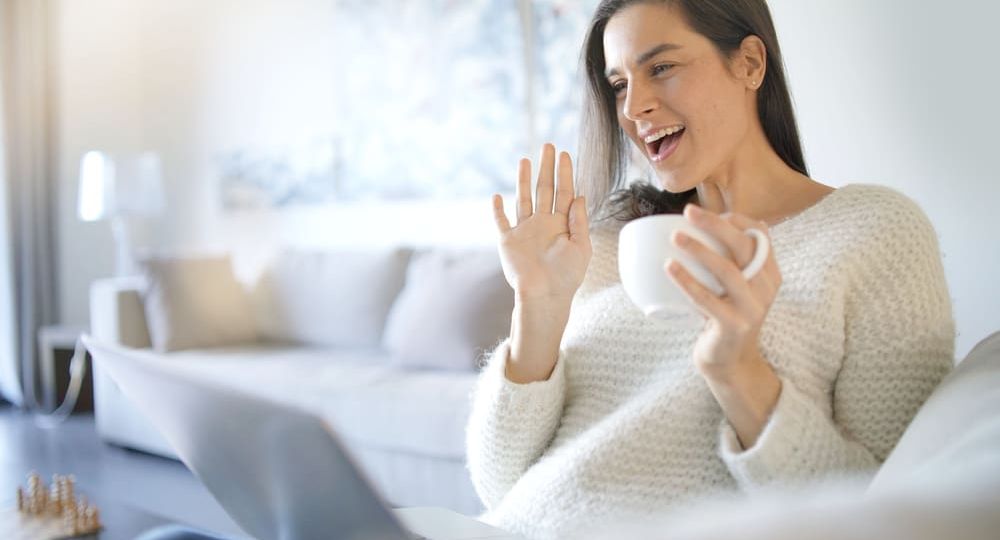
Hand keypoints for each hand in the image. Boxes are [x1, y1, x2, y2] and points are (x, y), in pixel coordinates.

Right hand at [492, 143, 591, 304]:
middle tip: (548, 146)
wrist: (545, 296)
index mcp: (562, 224)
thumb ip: (579, 222)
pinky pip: (501, 221)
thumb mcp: (581, 248)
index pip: (564, 193)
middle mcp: (543, 223)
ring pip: (524, 198)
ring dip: (523, 180)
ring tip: (525, 160)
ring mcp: (524, 231)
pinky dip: (498, 209)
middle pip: (545, 189)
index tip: (565, 155)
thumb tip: (579, 196)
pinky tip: (496, 196)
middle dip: (546, 168)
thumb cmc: (567, 277)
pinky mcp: (508, 241)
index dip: (565, 174)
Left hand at [665, 204, 781, 378]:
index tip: (707, 211)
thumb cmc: (725, 315)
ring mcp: (751, 308)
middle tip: (688, 212)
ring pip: (727, 270)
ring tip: (675, 237)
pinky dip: (687, 280)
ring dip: (699, 249)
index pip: (760, 235)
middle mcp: (766, 288)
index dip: (736, 219)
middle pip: (745, 246)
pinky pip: (707, 299)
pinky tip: (670, 267)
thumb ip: (731, 260)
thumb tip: (713, 222)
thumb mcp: (736, 286)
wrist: (729, 361)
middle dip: (716, 225)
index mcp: (769, 274)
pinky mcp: (733, 325)